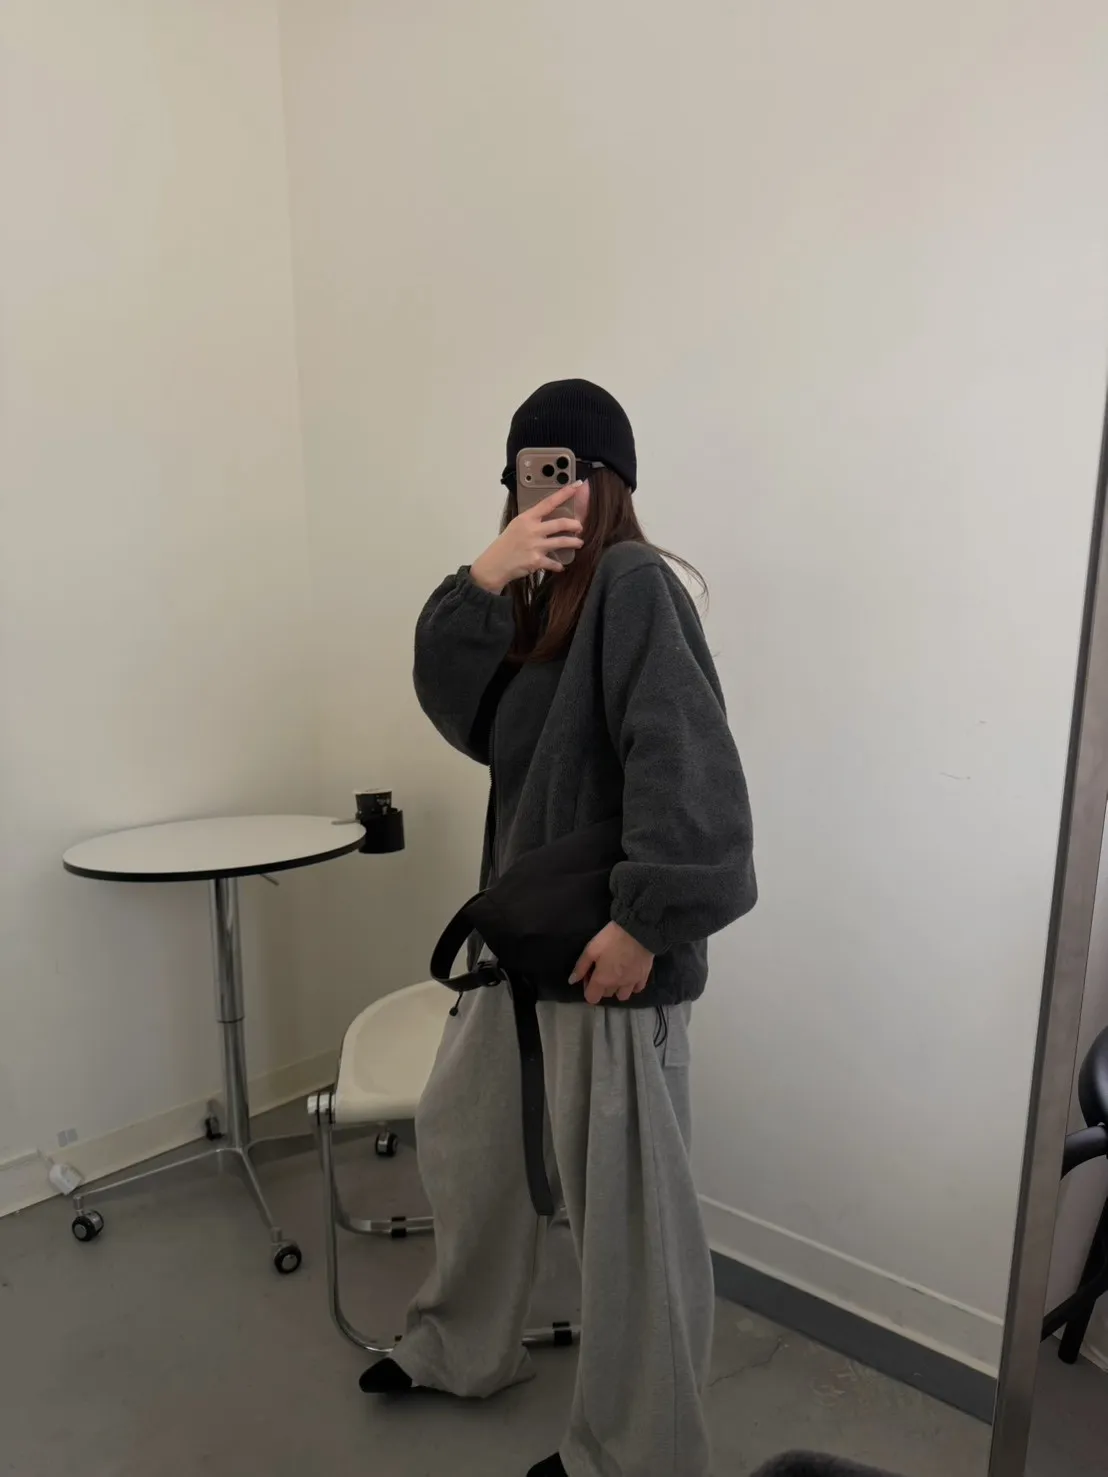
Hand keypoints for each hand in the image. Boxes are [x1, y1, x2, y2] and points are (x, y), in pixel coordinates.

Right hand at [470, 486, 584, 593]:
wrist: (494, 564)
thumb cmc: (506, 544)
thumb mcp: (516, 525)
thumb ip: (532, 521)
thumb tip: (548, 517)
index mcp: (527, 518)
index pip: (548, 502)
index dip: (564, 493)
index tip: (576, 485)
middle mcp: (532, 530)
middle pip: (560, 523)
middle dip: (575, 525)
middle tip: (579, 526)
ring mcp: (535, 546)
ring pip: (562, 542)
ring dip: (574, 543)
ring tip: (579, 543)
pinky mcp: (536, 561)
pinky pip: (554, 563)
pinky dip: (559, 565)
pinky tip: (560, 566)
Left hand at [570, 921, 653, 1005]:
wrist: (637, 931)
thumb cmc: (611, 939)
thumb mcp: (591, 949)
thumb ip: (581, 967)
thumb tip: (572, 981)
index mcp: (602, 980)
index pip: (592, 998)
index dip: (588, 989)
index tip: (590, 976)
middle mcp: (617, 985)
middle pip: (606, 995)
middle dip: (602, 986)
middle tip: (602, 971)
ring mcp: (632, 983)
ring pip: (623, 996)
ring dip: (618, 989)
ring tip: (617, 975)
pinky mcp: (644, 977)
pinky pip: (637, 989)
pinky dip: (632, 985)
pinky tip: (630, 975)